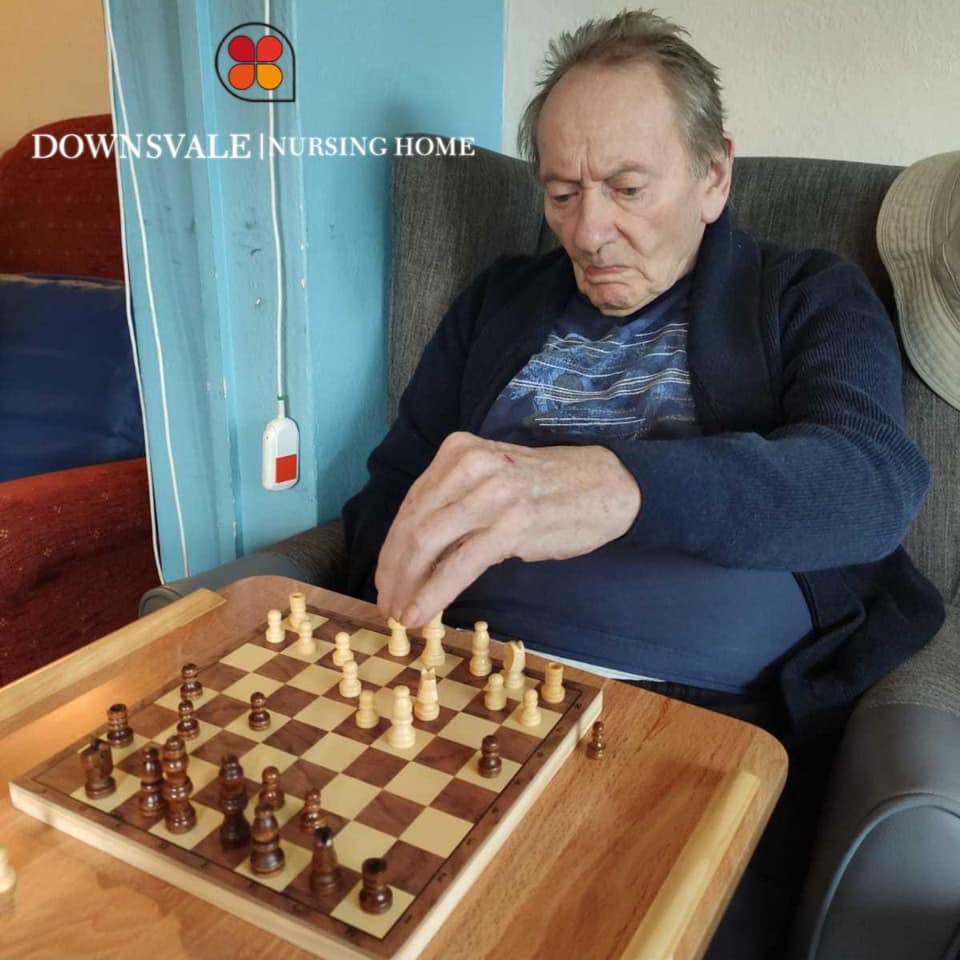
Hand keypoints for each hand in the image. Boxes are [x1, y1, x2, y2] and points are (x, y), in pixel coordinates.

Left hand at [374, 431, 640, 627]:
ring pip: (427, 544)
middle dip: (393, 570)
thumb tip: (415, 552)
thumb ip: (456, 503)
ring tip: (402, 613)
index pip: (411, 503)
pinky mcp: (511, 524)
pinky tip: (422, 613)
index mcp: (459, 450)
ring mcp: (492, 493)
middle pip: (412, 524)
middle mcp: (470, 465)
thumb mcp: (494, 479)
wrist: (607, 486)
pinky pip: (458, 565)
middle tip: (387, 602)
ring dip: (407, 585)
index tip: (385, 577)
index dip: (391, 547)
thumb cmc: (549, 488)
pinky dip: (433, 594)